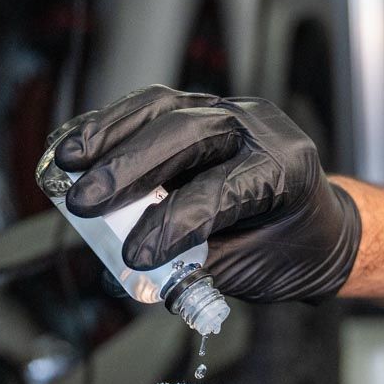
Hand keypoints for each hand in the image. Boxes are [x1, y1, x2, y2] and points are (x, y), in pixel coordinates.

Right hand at [51, 85, 360, 301]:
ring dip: (109, 136)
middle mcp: (259, 129)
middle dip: (130, 169)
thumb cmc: (288, 249)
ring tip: (68, 164)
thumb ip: (191, 269)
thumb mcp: (249, 271)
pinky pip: (151, 108)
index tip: (135, 255)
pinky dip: (110, 126)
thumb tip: (128, 275)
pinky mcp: (199, 108)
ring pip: (163, 110)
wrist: (315, 225)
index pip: (222, 189)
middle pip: (188, 134)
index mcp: (286, 170)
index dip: (174, 221)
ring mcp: (228, 111)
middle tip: (84, 203)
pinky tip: (78, 145)